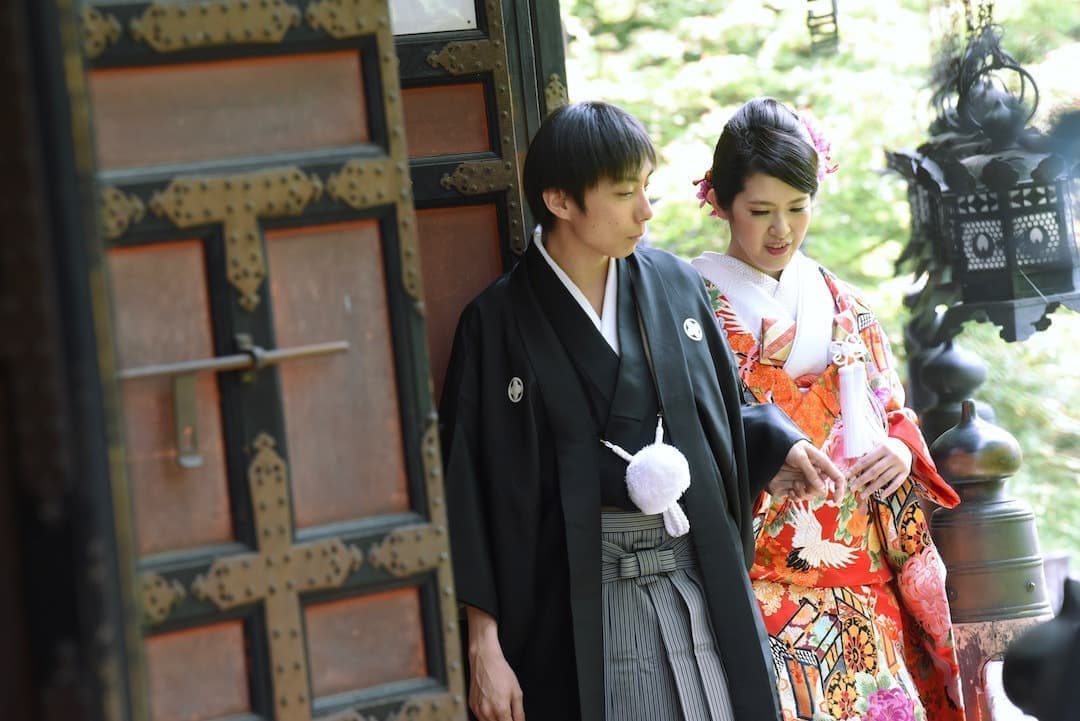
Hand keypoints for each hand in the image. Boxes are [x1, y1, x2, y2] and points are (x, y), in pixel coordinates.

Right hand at [466, 606, 524, 720]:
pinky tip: (492, 706)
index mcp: (500, 709)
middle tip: (509, 714)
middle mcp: (487, 711)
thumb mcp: (517, 692)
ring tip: (500, 708)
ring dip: (496, 720)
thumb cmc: (500, 672)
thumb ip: (519, 713)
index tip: (515, 720)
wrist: (484, 659)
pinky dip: (487, 716)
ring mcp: (478, 709)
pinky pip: (480, 718)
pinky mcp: (472, 706)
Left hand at [766, 440, 845, 501]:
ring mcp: (808, 479)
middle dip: (812, 490)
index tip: (836, 501)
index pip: (838, 478)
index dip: (840, 489)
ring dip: (803, 493)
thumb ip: (811, 472)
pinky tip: (790, 491)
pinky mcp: (799, 484)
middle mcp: (817, 473)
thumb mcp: (800, 457)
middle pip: (823, 490)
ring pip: (812, 495)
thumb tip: (823, 489)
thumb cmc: (790, 447)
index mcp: (823, 464)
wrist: (776, 446)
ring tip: (793, 484)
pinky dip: (796, 496)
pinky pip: (801, 496)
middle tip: (798, 483)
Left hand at [847, 437, 911, 505]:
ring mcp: (900, 465)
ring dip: (872, 488)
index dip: (855, 469)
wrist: (907, 446)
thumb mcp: (877, 444)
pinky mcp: (906, 472)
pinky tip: (881, 496)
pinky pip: (897, 483)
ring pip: (884, 479)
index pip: (866, 460)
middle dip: (861, 480)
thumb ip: (867, 453)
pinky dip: (889, 490)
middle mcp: (893, 456)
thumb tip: (851, 464)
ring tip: (862, 495)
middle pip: (874, 471)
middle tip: (852, 488)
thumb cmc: (886, 447)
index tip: (846, 476)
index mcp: (883, 447)